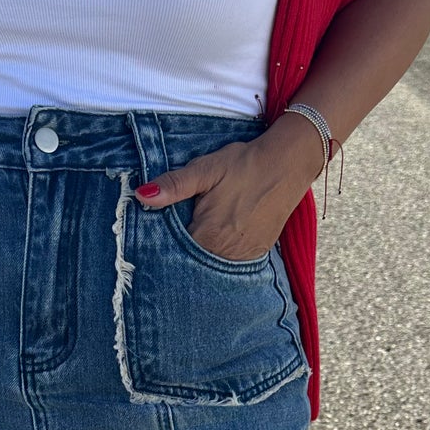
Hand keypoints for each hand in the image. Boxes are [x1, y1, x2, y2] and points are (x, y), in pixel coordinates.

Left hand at [133, 114, 326, 261]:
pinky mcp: (257, 254)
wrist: (287, 164)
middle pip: (192, 263)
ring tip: (199, 238)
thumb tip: (141, 195)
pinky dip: (220, 256)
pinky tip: (216, 242)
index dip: (163, 248)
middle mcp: (225, 253)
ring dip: (201, 258)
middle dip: (181, 255)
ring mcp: (243, 256)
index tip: (155, 242)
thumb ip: (174, 186)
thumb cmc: (244, 165)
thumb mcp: (205, 169)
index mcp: (207, 236)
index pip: (174, 255)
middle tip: (175, 239)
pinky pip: (231, 264)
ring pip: (211, 266)